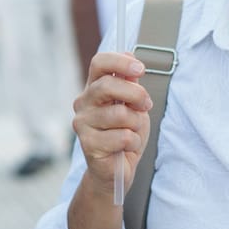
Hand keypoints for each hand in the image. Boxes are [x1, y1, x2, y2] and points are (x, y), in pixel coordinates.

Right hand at [73, 52, 152, 196]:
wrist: (117, 169)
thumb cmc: (125, 132)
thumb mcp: (133, 105)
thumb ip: (131, 84)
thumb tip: (132, 60)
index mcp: (94, 87)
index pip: (99, 63)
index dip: (120, 61)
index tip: (141, 68)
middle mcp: (83, 102)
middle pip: (108, 85)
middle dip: (135, 94)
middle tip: (146, 105)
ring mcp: (82, 123)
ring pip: (120, 114)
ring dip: (136, 124)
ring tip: (133, 132)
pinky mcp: (88, 144)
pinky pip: (123, 137)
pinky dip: (133, 142)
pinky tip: (126, 147)